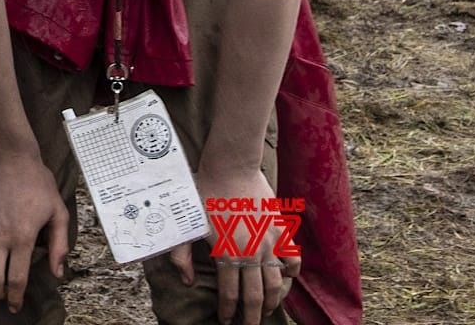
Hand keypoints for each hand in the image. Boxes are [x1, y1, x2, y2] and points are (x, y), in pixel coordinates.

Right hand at [0, 147, 70, 312]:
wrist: (11, 155)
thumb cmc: (37, 182)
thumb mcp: (58, 212)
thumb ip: (59, 244)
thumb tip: (57, 272)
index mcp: (23, 238)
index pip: (16, 279)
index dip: (15, 298)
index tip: (14, 306)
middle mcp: (0, 236)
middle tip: (1, 294)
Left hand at [176, 162, 294, 323]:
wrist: (230, 166)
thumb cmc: (203, 192)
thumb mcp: (186, 224)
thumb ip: (181, 256)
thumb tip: (187, 282)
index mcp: (227, 253)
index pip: (230, 294)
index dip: (228, 312)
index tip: (226, 321)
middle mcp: (251, 253)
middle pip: (255, 296)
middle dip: (252, 316)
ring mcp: (270, 243)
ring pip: (277, 283)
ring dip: (272, 301)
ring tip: (265, 310)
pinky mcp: (281, 231)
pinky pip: (293, 259)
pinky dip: (292, 273)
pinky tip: (285, 279)